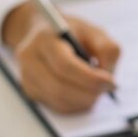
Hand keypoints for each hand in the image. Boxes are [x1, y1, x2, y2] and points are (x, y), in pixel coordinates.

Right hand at [1, 1, 120, 113]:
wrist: (45, 32)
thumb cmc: (73, 32)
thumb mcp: (94, 31)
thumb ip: (106, 49)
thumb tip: (107, 76)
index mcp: (45, 38)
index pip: (64, 65)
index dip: (89, 78)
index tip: (110, 82)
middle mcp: (30, 58)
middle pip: (59, 87)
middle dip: (88, 92)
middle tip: (107, 89)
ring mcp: (26, 76)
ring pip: (57, 100)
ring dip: (83, 101)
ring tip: (98, 91)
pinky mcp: (30, 90)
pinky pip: (55, 106)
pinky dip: (75, 105)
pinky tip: (86, 95)